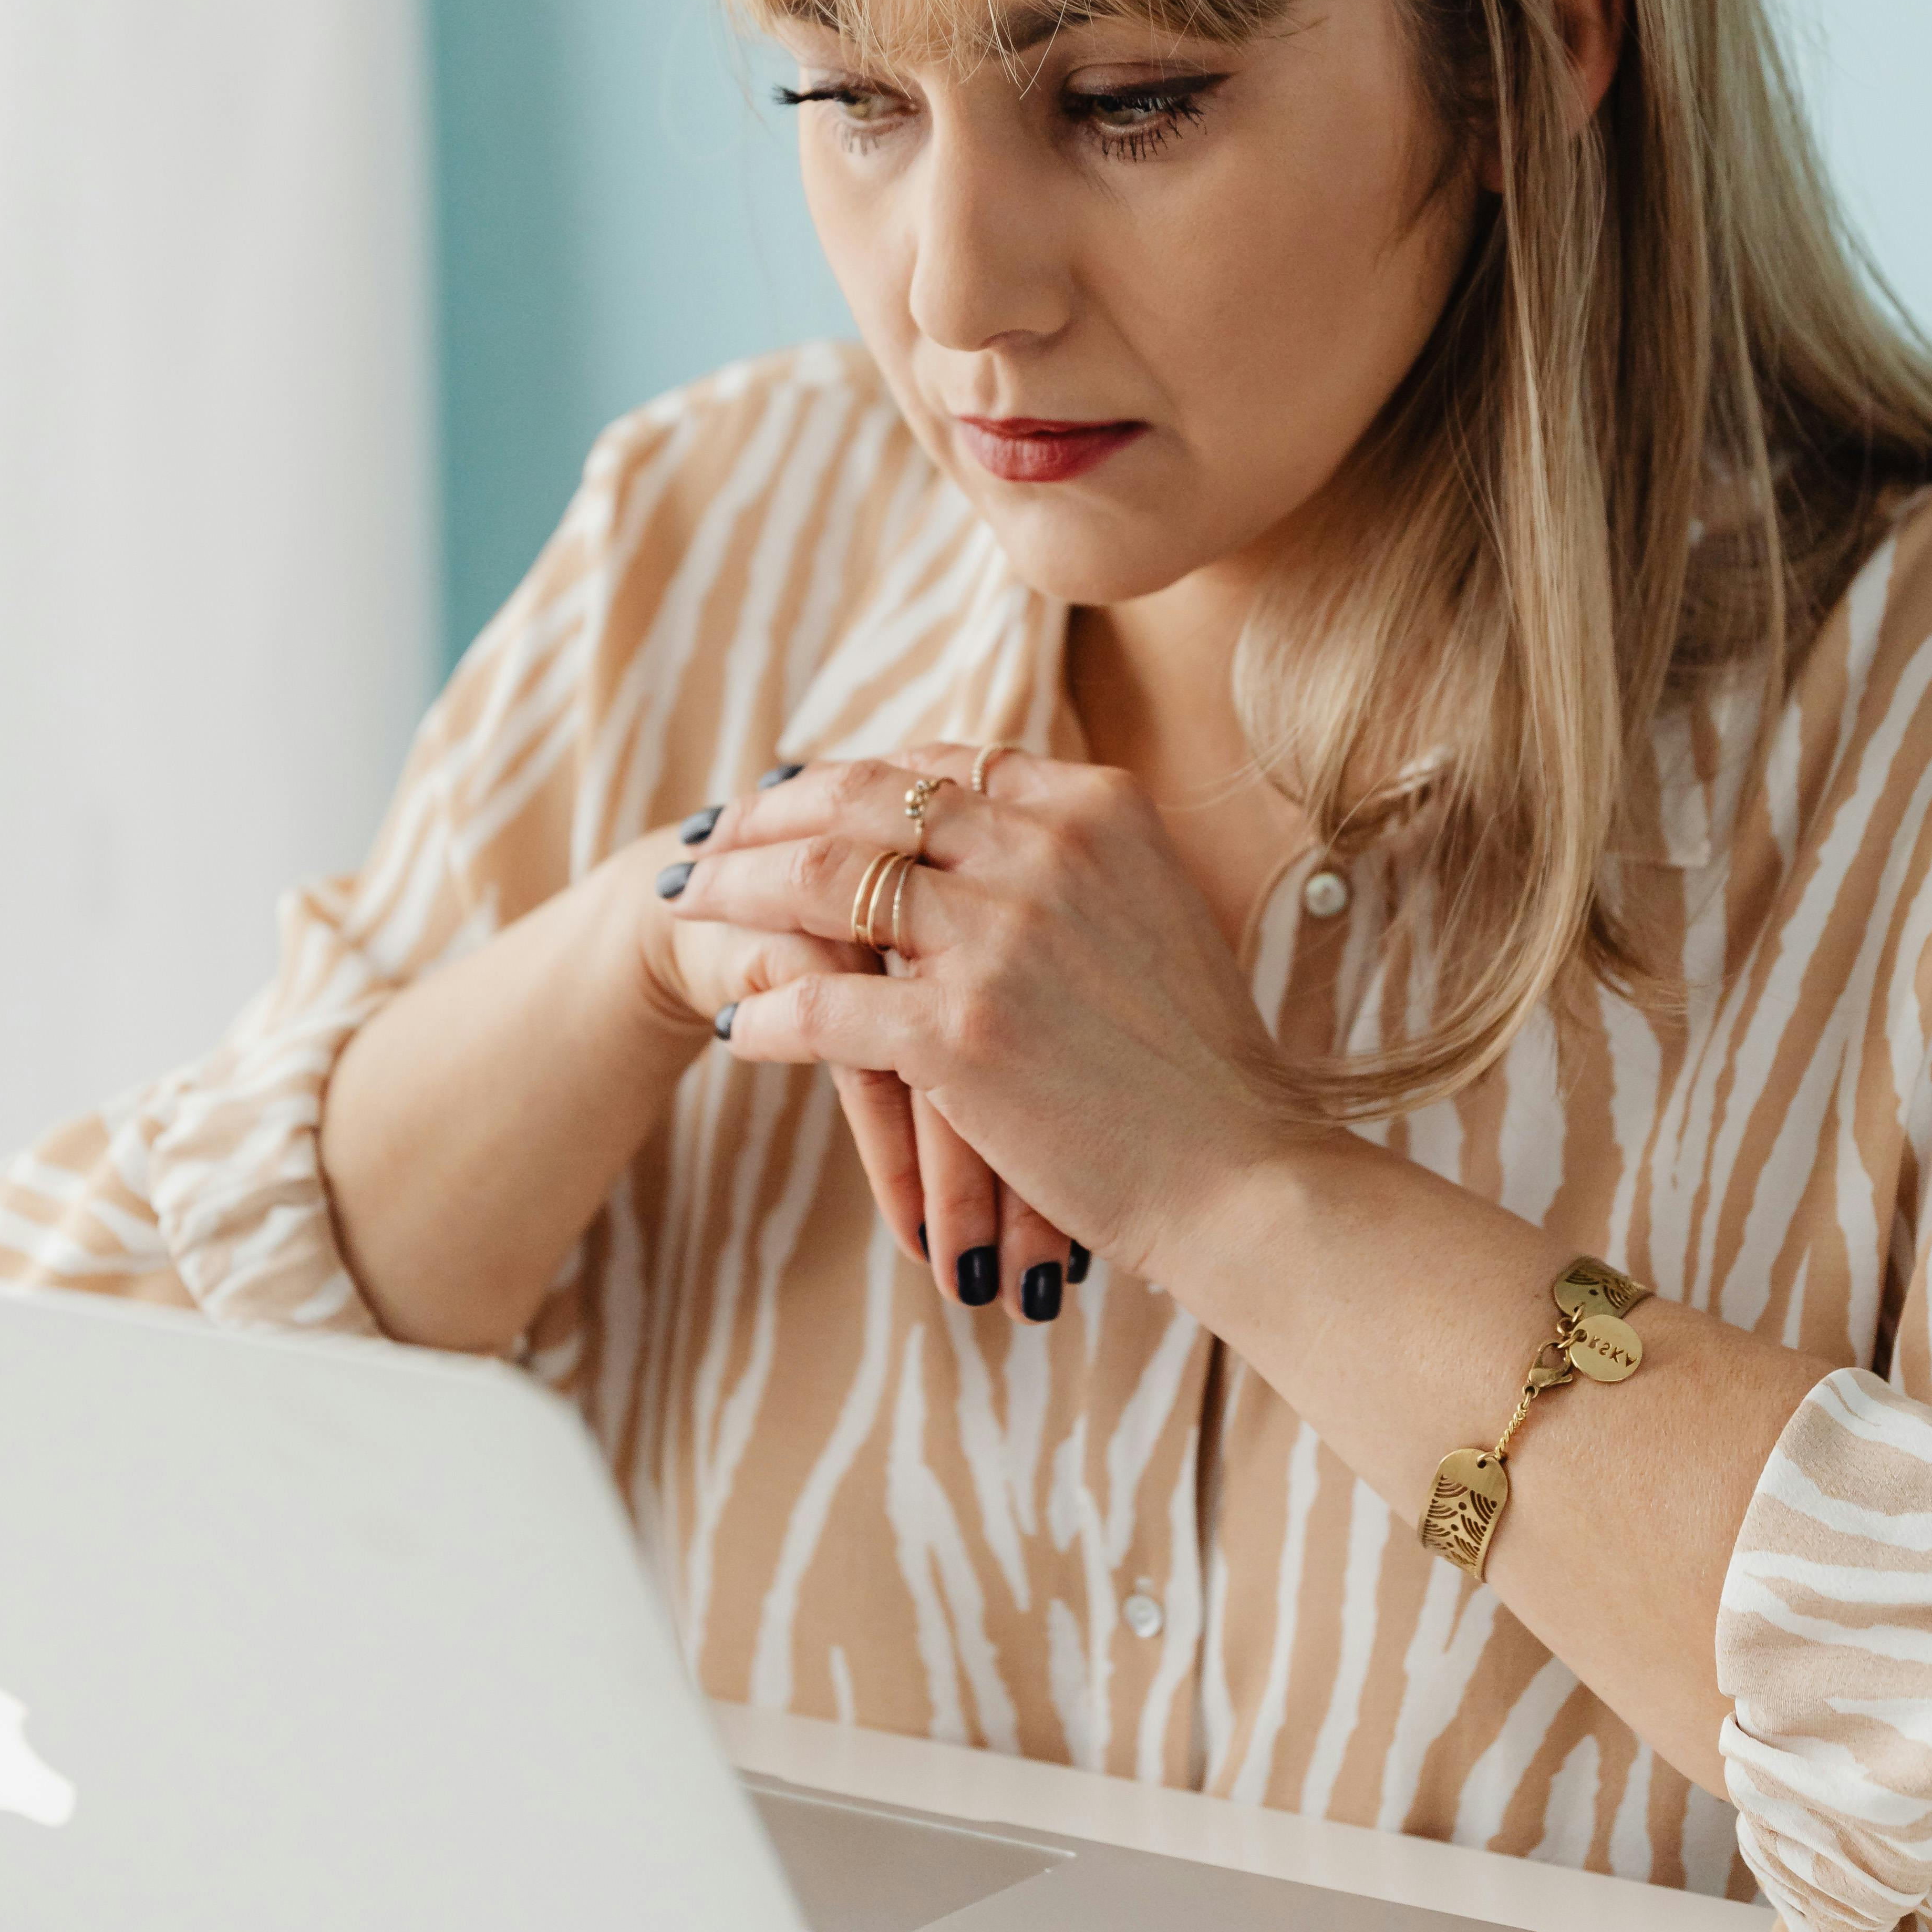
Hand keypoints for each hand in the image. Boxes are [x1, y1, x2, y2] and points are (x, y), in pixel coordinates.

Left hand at [669, 746, 1309, 1315]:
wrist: (1244, 1170)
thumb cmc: (1200, 1062)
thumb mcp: (1152, 909)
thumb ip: (1070, 857)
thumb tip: (979, 825)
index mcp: (1093, 806)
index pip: (936, 761)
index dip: (847, 775)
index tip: (788, 795)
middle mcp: (1043, 849)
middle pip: (859, 802)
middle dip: (764, 817)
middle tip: (704, 840)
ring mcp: (999, 937)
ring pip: (822, 884)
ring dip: (738, 893)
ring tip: (687, 910)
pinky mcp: (961, 1030)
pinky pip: (825, 1001)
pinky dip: (769, 1010)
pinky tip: (738, 1028)